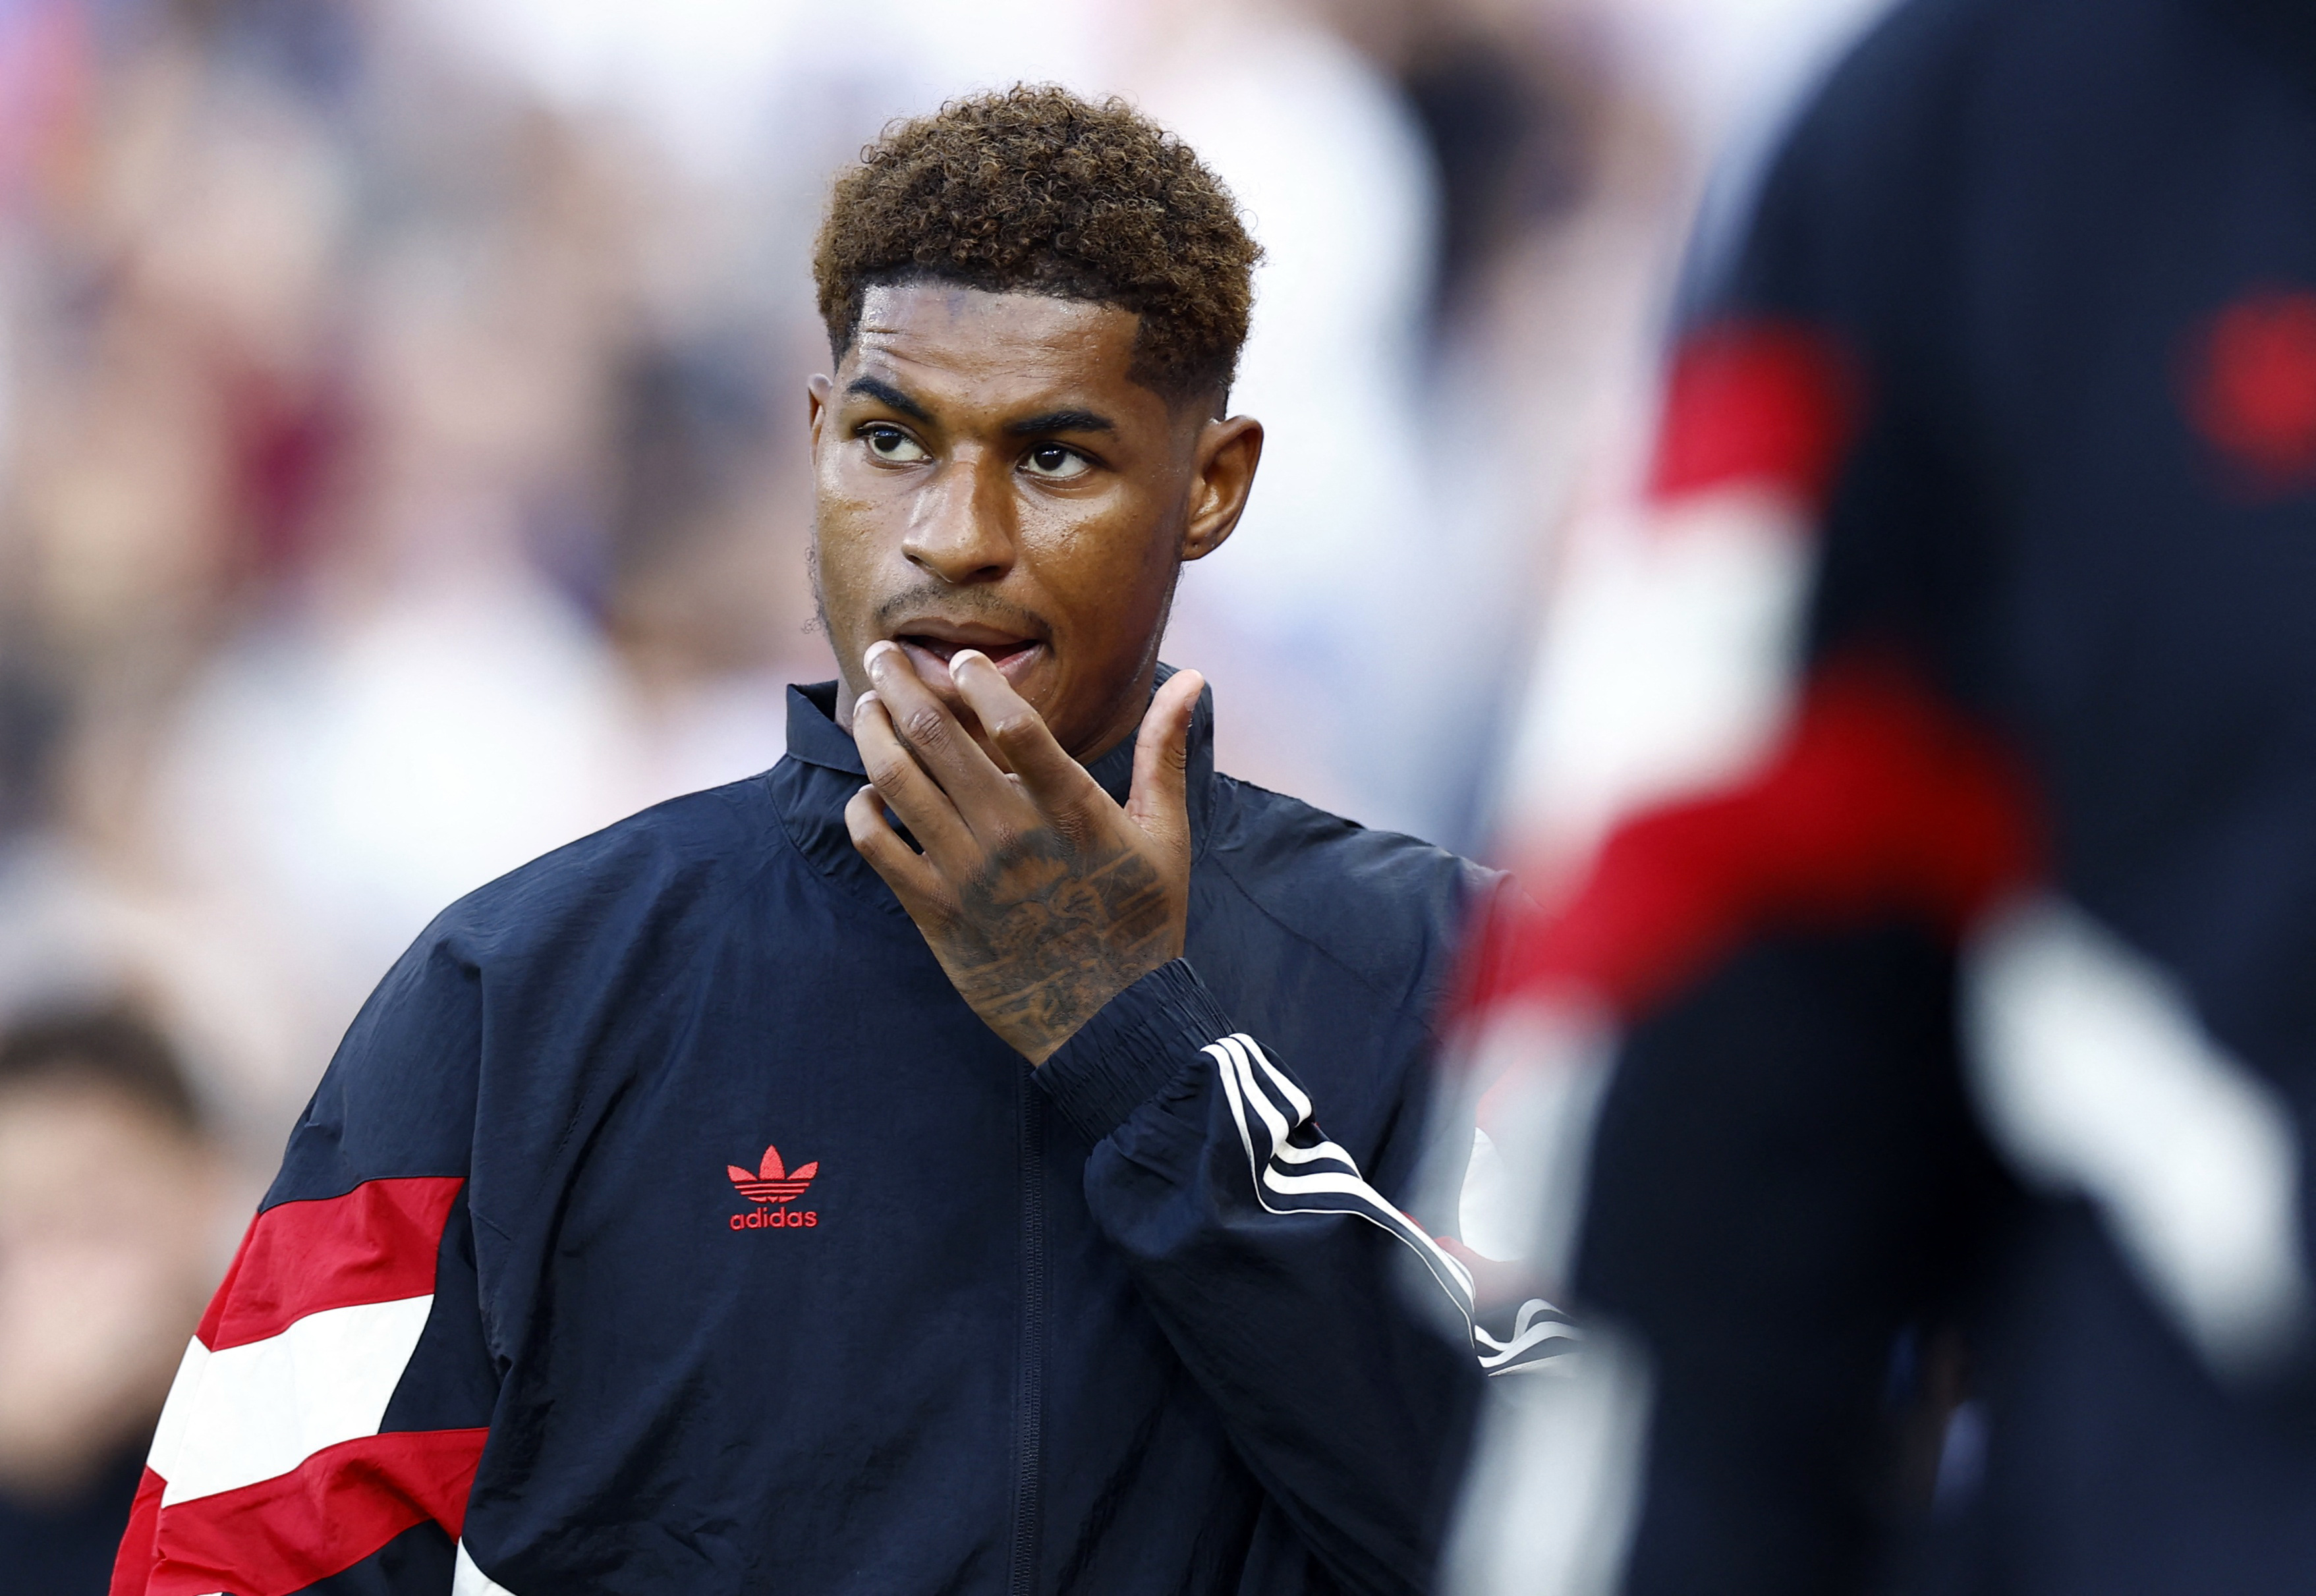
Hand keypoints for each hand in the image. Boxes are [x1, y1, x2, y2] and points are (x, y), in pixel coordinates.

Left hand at [844, 641, 1203, 1063]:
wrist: (1109, 1022)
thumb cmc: (1143, 922)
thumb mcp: (1167, 836)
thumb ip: (1164, 751)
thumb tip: (1191, 677)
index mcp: (1074, 812)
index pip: (1015, 723)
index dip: (979, 679)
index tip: (962, 660)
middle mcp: (1013, 837)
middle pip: (936, 736)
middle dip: (900, 683)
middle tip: (882, 653)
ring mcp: (968, 875)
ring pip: (896, 781)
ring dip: (873, 731)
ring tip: (870, 707)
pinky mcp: (935, 913)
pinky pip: (877, 846)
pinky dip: (863, 808)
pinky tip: (872, 793)